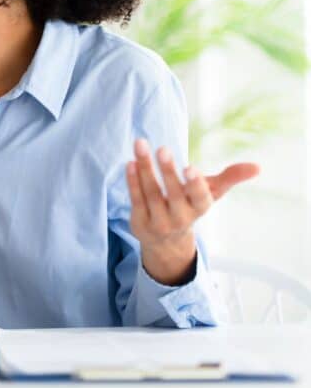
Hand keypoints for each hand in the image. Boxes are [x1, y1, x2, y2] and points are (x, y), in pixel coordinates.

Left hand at [126, 138, 258, 283]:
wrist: (166, 241)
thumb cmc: (190, 206)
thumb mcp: (210, 193)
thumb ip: (230, 178)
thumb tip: (257, 167)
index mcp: (199, 208)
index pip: (199, 198)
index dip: (195, 184)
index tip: (190, 168)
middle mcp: (180, 218)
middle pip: (173, 194)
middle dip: (168, 171)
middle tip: (163, 149)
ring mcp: (158, 222)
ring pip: (151, 193)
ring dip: (145, 169)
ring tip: (140, 145)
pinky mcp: (139, 222)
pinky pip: (135, 199)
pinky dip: (132, 181)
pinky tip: (130, 162)